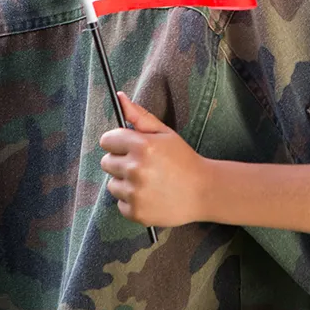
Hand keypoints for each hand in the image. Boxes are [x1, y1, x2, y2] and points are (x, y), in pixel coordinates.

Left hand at [99, 92, 210, 226]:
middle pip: (106, 162)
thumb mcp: (165, 133)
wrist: (204, 191)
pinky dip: (132, 201)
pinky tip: (150, 196)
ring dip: (125, 183)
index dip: (118, 143)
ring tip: (148, 182)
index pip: (107, 140)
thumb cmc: (184, 159)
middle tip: (143, 165)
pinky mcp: (135, 212)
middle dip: (121, 162)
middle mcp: (135, 168)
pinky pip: (120, 203)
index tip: (130, 147)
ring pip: (112, 184)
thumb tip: (119, 97)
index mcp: (142, 145)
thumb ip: (140, 116)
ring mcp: (135, 192)